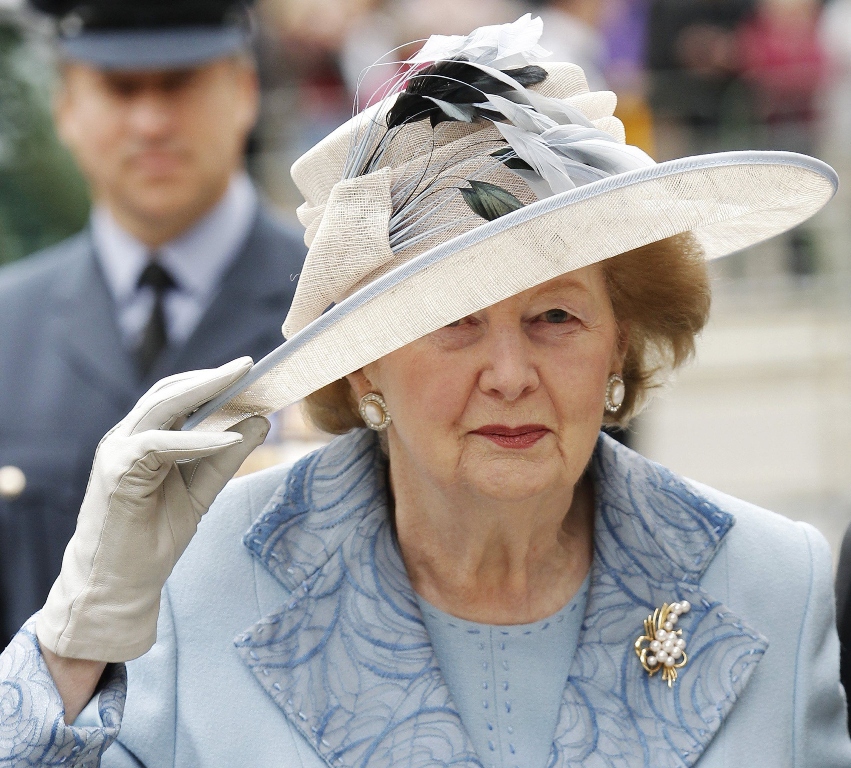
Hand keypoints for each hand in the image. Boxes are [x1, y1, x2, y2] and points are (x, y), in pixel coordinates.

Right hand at [36, 358, 268, 662]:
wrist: (120, 585)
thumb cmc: (153, 538)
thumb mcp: (201, 490)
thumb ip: (227, 457)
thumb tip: (262, 422)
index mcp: (142, 439)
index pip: (176, 397)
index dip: (210, 381)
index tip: (248, 372)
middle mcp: (126, 438)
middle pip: (169, 393)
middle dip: (211, 377)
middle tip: (248, 364)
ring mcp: (117, 452)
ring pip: (161, 407)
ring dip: (204, 392)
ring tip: (242, 383)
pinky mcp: (116, 472)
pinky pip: (161, 445)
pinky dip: (198, 440)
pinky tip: (230, 437)